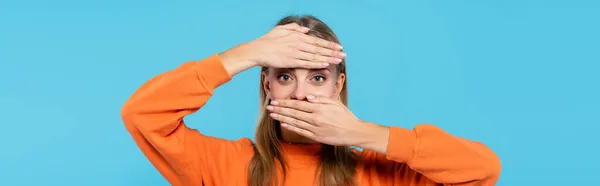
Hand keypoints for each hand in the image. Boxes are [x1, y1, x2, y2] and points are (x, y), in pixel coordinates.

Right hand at [219, 23, 345, 75]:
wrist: (258, 50)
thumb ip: (294, 28)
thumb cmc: (268, 40)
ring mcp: (295, 53)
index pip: (317, 41)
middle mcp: (298, 44)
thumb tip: (305, 30)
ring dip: (328, 58)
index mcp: (297, 36)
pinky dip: (317, 63)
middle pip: (319, 48)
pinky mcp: (291, 61)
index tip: (338, 47)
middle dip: (333, 52)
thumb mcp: (281, 29)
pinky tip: (325, 64)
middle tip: (344, 55)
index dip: (329, 44)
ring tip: (338, 60)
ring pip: (315, 56)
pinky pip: (307, 63)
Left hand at [266, 95, 377, 146]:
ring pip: (295, 122)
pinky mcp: (316, 137)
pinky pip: (300, 132)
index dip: (285, 103)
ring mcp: (315, 128)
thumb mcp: (335, 102)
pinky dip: (291, 128)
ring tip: (273, 115)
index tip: (275, 101)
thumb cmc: (345, 116)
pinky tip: (283, 124)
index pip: (298, 104)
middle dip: (280, 110)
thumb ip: (320, 99)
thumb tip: (307, 97)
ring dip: (282, 118)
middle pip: (293, 113)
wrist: (354, 132)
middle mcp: (315, 118)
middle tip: (269, 107)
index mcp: (319, 108)